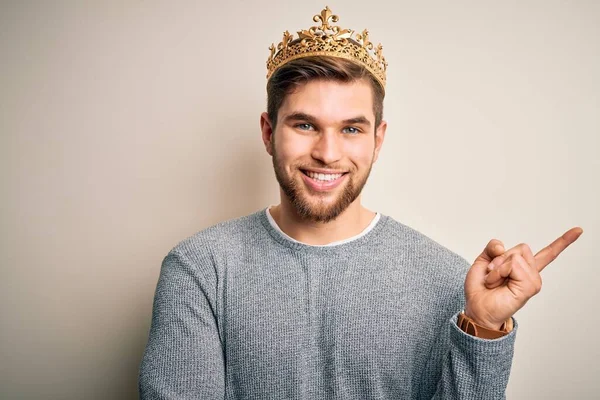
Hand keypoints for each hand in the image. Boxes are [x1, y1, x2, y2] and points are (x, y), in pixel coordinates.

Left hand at [464, 227, 582, 329]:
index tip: (578, 230)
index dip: (563, 241)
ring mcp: (533, 280)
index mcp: (523, 267)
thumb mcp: (483, 260)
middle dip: (501, 257)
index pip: (547, 253)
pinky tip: (497, 283)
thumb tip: (502, 247)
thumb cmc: (480, 288)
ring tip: (494, 280)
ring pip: (516, 256)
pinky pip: (514, 265)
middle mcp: (531, 274)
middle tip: (492, 274)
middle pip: (522, 248)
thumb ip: (493, 247)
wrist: (477, 308)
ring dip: (498, 266)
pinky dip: (499, 271)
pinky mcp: (530, 287)